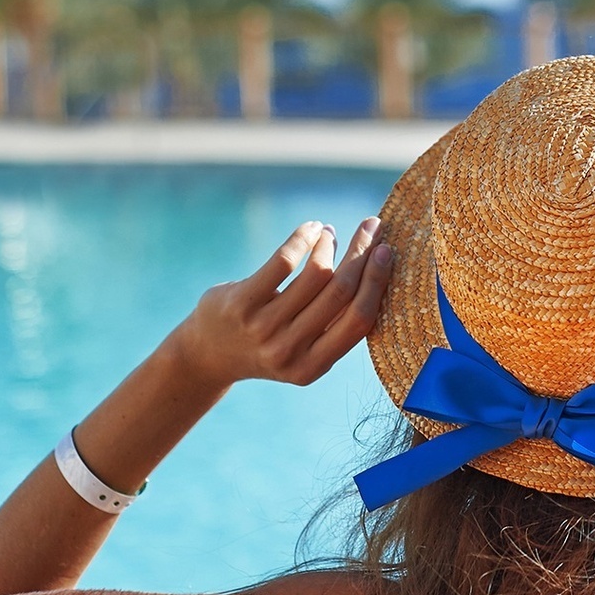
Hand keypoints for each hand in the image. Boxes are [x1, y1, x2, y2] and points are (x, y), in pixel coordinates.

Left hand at [172, 218, 394, 387]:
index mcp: (313, 367)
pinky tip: (311, 229)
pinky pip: (284, 261)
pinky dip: (303, 238)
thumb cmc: (267, 345)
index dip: (377, 281)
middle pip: (340, 291)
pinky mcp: (241, 303)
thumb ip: (333, 327)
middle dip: (362, 252)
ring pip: (315, 274)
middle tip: (373, 226)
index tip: (387, 250)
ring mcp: (263, 328)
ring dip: (329, 244)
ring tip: (329, 233)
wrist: (207, 355)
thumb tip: (375, 271)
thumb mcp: (303, 351)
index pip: (359, 319)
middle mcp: (289, 350)